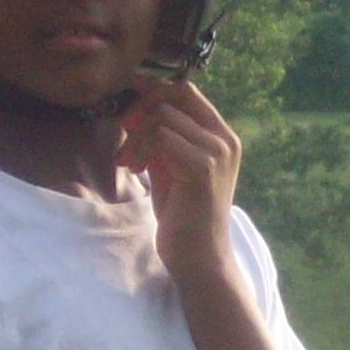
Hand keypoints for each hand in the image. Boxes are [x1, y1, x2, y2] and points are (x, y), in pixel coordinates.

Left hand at [123, 80, 239, 275]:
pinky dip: (141, 149)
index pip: (187, 91)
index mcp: (221, 137)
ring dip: (137, 135)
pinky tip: (137, 171)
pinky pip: (162, 137)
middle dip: (142, 107)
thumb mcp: (169, 168)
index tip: (128, 108)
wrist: (199, 258)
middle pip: (177, 92)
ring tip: (129, 162)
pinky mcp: (203, 167)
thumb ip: (160, 138)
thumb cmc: (183, 216)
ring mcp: (217, 152)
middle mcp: (225, 139)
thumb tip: (134, 108)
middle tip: (124, 131)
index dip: (153, 91)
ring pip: (164, 115)